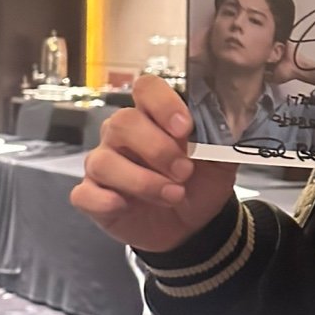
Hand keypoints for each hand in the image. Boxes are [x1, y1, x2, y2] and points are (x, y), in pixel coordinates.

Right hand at [70, 75, 237, 253]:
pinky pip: (84, 194)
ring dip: (141, 181)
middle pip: (122, 122)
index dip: (163, 104)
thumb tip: (229, 121)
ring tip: (173, 196)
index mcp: (153, 117)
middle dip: (157, 149)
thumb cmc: (200, 183)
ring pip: (103, 161)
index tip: (185, 128)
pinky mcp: (93, 196)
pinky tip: (126, 206)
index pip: (146, 89)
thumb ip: (221, 138)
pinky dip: (105, 200)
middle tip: (184, 172)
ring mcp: (104, 164)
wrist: (194, 225)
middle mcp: (122, 135)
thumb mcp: (220, 161)